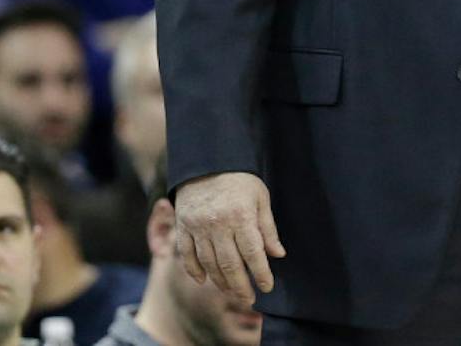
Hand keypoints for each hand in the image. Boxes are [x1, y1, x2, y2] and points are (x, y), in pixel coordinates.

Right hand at [174, 171, 285, 306]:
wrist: (207, 163)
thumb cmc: (240, 180)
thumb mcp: (261, 198)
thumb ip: (267, 228)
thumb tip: (278, 254)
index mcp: (241, 216)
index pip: (252, 253)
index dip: (261, 273)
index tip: (267, 287)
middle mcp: (217, 224)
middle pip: (229, 264)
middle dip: (240, 285)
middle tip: (249, 298)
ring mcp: (197, 227)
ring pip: (209, 263)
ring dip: (220, 282)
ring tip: (232, 292)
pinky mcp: (183, 227)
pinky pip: (187, 256)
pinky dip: (194, 271)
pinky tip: (204, 281)